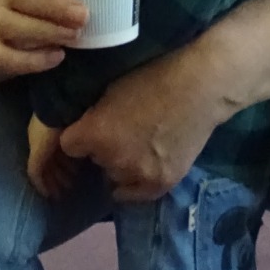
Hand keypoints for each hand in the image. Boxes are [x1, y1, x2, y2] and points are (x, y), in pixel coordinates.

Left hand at [27, 116, 78, 199]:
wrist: (59, 108)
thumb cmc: (74, 113)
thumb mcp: (81, 126)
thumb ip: (82, 137)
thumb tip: (91, 148)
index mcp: (51, 131)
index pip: (57, 150)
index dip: (66, 161)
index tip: (76, 171)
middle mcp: (41, 141)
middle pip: (50, 161)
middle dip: (61, 174)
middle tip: (71, 185)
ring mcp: (37, 149)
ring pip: (44, 170)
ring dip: (54, 181)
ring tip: (64, 191)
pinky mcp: (35, 157)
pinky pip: (36, 175)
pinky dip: (43, 185)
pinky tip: (50, 195)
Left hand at [57, 0, 269, 202]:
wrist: (201, 86)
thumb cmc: (155, 76)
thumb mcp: (112, 88)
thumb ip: (94, 115)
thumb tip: (82, 130)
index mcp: (95, 133)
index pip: (68, 145)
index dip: (80, 134)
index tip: (91, 126)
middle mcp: (111, 159)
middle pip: (94, 160)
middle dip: (103, 147)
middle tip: (124, 129)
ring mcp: (136, 175)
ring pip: (114, 176)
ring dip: (121, 163)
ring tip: (141, 142)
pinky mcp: (160, 184)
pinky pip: (133, 193)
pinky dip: (136, 181)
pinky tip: (147, 161)